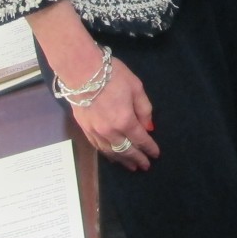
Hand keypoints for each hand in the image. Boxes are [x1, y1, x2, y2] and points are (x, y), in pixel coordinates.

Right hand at [28, 0, 159, 170]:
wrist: (80, 70)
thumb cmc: (112, 75)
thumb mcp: (136, 87)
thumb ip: (144, 109)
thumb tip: (148, 127)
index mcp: (125, 120)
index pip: (141, 139)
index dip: (149, 148)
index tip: (156, 154)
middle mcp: (110, 131)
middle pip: (126, 150)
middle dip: (137, 159)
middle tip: (145, 166)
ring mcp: (95, 131)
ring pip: (111, 152)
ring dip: (122, 160)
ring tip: (131, 166)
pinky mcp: (84, 128)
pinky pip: (98, 147)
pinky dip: (107, 154)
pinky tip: (112, 155)